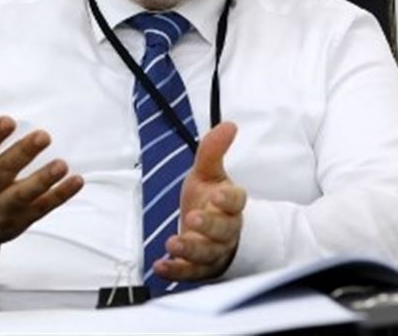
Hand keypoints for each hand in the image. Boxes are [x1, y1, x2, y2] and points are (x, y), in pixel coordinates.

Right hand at [0, 78, 83, 250]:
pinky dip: (60, 196)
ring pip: (24, 194)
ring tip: (62, 164)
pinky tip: (76, 181)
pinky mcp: (21, 219)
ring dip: (44, 180)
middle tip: (44, 136)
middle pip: (3, 171)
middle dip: (23, 154)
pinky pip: (43, 208)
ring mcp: (2, 207)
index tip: (8, 120)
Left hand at [153, 122, 245, 281]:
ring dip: (191, 249)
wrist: (208, 230)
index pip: (236, 201)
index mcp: (230, 204)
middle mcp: (226, 229)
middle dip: (209, 225)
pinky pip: (190, 272)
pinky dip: (176, 271)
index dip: (228, 199)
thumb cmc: (209, 200)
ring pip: (208, 253)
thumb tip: (228, 125)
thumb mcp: (207, 173)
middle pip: (223, 230)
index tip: (217, 194)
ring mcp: (214, 251)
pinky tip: (161, 266)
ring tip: (173, 243)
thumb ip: (213, 150)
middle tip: (193, 218)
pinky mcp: (200, 268)